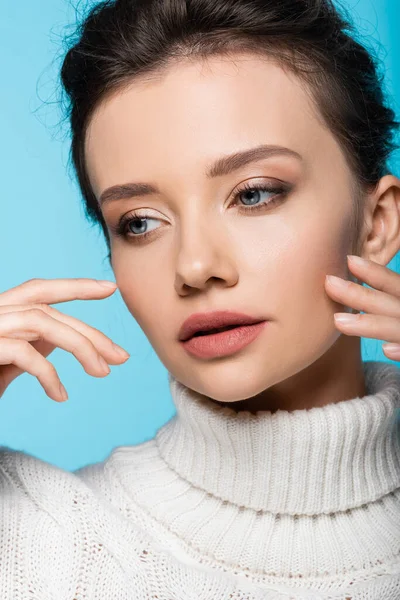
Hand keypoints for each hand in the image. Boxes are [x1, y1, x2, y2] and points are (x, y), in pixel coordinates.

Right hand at [0, 278, 129, 402]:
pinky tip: (60, 395)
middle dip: (89, 332)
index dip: (75, 287)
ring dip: (80, 347)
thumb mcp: (5, 361)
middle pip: (48, 310)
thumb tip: (61, 338)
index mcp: (0, 311)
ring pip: (42, 323)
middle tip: (122, 356)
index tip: (110, 288)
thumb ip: (30, 346)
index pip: (39, 290)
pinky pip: (24, 353)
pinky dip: (48, 374)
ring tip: (102, 372)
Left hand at [325, 255, 399, 359]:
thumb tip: (354, 302)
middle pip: (392, 304)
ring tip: (338, 321)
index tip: (348, 260)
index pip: (397, 286)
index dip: (375, 273)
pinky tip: (387, 350)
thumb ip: (390, 309)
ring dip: (371, 324)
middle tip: (328, 283)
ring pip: (398, 328)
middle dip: (360, 294)